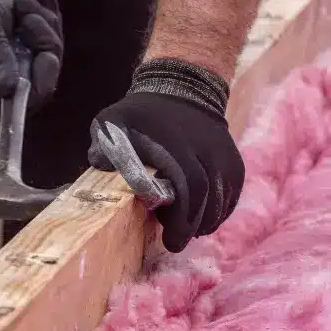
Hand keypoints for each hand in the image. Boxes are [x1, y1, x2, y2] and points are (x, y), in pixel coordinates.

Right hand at [0, 0, 62, 107]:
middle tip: (26, 12)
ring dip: (44, 19)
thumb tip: (7, 90)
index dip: (44, 77)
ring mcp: (18, 61)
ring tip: (22, 1)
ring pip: (51, 48)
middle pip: (45, 70)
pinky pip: (50, 31)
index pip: (29, 97)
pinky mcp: (25, 44)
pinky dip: (48, 10)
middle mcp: (7, 79)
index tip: (47, 53)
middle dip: (44, 37)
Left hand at [88, 59, 243, 252]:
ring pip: (222, 199)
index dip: (182, 218)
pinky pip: (232, 194)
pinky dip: (220, 212)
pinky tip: (203, 221)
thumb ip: (104, 144)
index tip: (170, 240)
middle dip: (191, 225)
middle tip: (175, 242)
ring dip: (205, 221)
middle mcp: (205, 148)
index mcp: (177, 143)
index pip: (190, 185)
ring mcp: (223, 154)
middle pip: (207, 197)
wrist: (184, 88)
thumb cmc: (142, 113)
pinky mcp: (233, 161)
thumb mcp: (115, 120)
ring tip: (187, 231)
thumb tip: (97, 164)